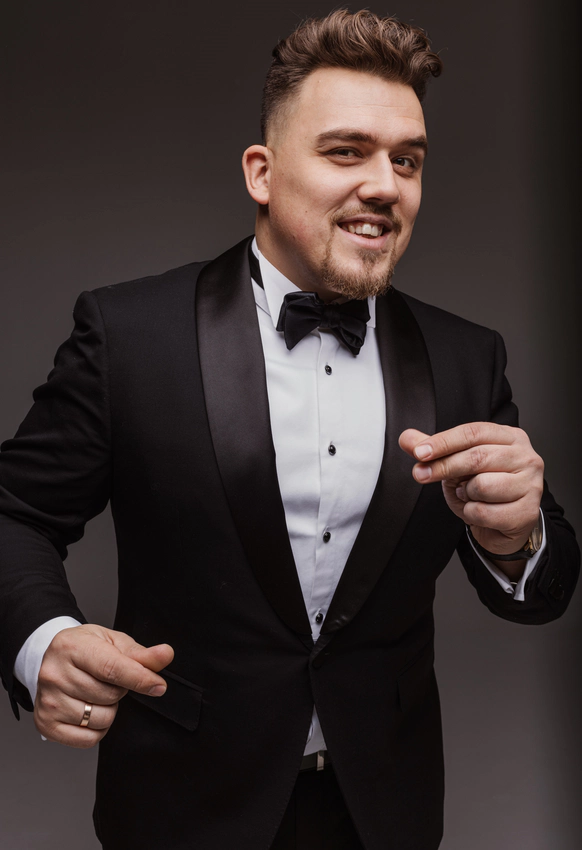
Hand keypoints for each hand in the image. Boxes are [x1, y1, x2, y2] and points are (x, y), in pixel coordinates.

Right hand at [34, 624, 173, 747]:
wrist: (52, 659)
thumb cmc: (85, 649)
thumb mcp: (112, 642)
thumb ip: (140, 653)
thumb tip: (165, 655)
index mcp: (72, 647)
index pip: (111, 668)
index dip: (139, 678)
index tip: (159, 685)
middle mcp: (54, 674)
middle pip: (109, 695)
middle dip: (120, 690)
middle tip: (108, 679)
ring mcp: (48, 701)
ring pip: (101, 719)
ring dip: (109, 709)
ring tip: (96, 693)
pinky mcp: (46, 724)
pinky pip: (88, 739)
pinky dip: (98, 729)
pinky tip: (88, 710)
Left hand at [399, 422, 543, 555]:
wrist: (506, 523)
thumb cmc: (484, 488)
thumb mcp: (456, 464)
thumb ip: (433, 450)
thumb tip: (406, 438)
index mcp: (510, 437)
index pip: (473, 432)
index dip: (443, 442)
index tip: (419, 452)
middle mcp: (526, 457)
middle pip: (477, 457)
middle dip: (444, 466)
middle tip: (421, 474)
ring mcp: (531, 485)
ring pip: (482, 485)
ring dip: (465, 494)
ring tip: (469, 495)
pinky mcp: (527, 512)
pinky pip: (485, 512)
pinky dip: (472, 514)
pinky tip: (480, 511)